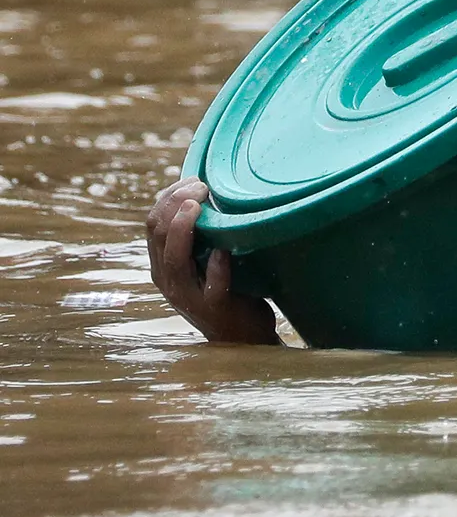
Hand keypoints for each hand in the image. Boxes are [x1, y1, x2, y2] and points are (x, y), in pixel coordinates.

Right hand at [145, 177, 280, 344]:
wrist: (242, 336)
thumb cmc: (228, 288)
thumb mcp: (204, 258)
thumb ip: (201, 233)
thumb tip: (210, 191)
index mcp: (163, 262)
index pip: (152, 222)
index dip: (169, 197)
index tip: (193, 180)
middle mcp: (169, 278)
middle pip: (158, 234)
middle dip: (175, 203)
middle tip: (201, 186)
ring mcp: (189, 295)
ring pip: (175, 260)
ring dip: (184, 229)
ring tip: (197, 207)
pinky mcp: (214, 308)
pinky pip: (211, 286)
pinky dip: (216, 267)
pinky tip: (223, 250)